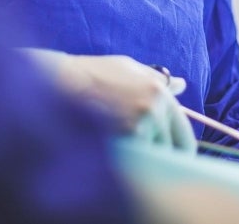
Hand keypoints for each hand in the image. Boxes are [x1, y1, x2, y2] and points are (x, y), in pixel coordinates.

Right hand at [24, 49, 196, 151]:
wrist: (54, 83)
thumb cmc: (90, 73)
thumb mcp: (127, 68)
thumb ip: (157, 79)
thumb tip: (181, 84)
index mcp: (159, 93)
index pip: (184, 138)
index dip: (177, 153)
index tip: (169, 163)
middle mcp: (152, 111)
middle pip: (171, 155)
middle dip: (160, 161)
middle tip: (142, 163)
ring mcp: (134, 128)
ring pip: (150, 163)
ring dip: (139, 164)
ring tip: (120, 156)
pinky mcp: (116, 143)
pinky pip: (132, 168)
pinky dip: (125, 170)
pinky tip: (111, 162)